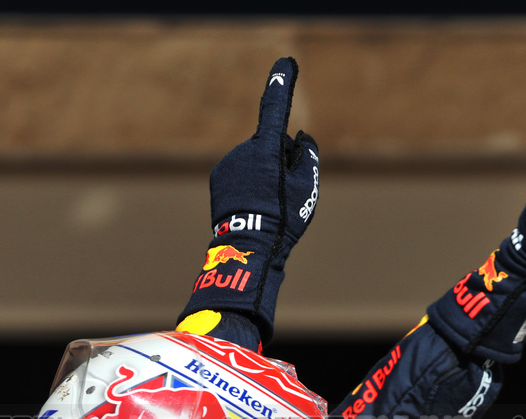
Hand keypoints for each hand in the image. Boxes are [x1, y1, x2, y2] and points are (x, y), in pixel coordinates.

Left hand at [179, 57, 319, 343]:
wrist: (247, 248)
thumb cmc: (282, 220)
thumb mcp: (307, 189)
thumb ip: (307, 158)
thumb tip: (300, 139)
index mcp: (266, 149)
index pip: (275, 108)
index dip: (282, 84)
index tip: (286, 63)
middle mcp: (243, 150)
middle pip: (271, 146)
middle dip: (282, 161)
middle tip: (286, 196)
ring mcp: (228, 163)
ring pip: (255, 161)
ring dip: (264, 176)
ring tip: (268, 207)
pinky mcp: (219, 177)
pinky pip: (241, 173)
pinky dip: (249, 185)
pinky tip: (254, 209)